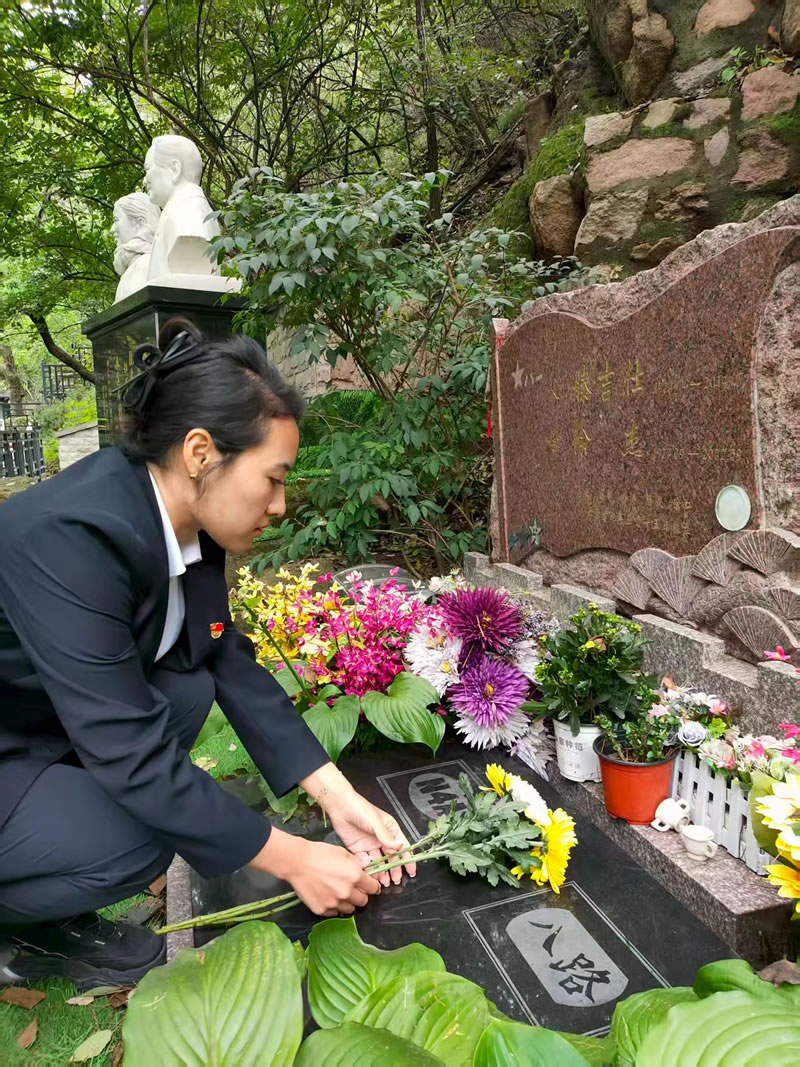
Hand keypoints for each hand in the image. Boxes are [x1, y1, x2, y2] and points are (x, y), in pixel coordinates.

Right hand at [249, 828, 379, 915]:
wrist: (297, 862)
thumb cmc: (320, 853)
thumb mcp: (343, 853)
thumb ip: (357, 865)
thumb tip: (365, 873)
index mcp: (355, 876)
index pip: (373, 888)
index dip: (372, 886)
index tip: (370, 886)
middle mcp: (347, 892)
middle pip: (363, 901)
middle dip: (361, 895)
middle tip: (353, 889)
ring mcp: (335, 903)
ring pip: (350, 909)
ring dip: (348, 902)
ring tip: (339, 893)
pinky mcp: (323, 910)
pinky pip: (335, 912)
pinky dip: (334, 906)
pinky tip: (328, 896)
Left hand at [326, 791, 416, 887]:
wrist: (339, 807)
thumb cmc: (361, 809)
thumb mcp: (375, 822)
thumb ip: (386, 836)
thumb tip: (400, 847)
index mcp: (390, 830)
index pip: (402, 846)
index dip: (407, 859)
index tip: (411, 872)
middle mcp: (381, 839)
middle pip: (391, 857)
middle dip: (394, 869)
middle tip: (395, 881)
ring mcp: (370, 845)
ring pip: (379, 861)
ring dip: (382, 871)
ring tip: (383, 883)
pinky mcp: (358, 849)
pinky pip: (365, 862)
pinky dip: (369, 869)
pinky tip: (370, 876)